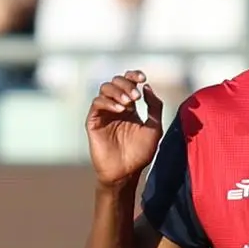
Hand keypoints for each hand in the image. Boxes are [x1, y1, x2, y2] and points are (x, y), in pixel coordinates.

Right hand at [86, 71, 161, 187]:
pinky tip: (120, 110)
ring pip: (104, 88)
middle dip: (126, 84)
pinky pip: (97, 103)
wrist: (126, 172)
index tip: (142, 78)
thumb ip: (154, 107)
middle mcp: (116, 107)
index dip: (133, 75)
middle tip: (136, 97)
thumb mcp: (154, 128)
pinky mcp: (93, 121)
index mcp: (130, 107)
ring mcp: (104, 113)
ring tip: (128, 102)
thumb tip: (147, 87)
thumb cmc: (140, 153)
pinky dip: (108, 102)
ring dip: (117, 91)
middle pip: (116, 81)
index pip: (128, 83)